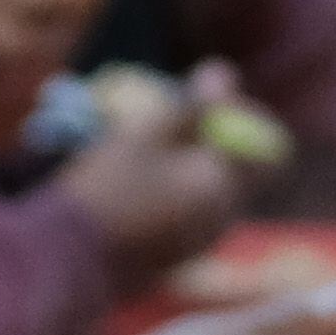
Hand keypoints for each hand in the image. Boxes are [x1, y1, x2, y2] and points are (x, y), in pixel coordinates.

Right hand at [46, 77, 242, 287]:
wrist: (66, 262)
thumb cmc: (109, 188)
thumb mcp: (147, 134)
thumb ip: (192, 105)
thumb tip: (225, 72)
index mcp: (224, 190)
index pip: (270, 152)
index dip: (246, 121)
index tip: (209, 104)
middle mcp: (221, 223)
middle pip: (234, 172)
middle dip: (208, 142)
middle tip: (166, 121)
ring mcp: (197, 247)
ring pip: (207, 195)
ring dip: (186, 169)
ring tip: (139, 152)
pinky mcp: (170, 262)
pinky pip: (184, 219)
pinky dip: (170, 196)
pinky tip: (129, 188)